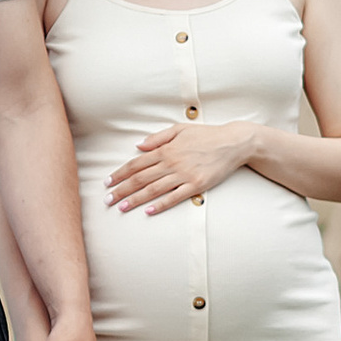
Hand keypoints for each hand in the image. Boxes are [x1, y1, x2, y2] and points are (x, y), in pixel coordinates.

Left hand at [107, 119, 251, 215]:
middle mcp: (172, 162)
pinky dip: (160, 205)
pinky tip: (148, 211)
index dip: (120, 173)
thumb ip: (158, 137)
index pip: (136, 163)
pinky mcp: (196, 185)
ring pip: (153, 189)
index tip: (107, 182)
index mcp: (166, 149)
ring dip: (136, 199)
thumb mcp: (179, 129)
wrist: (233, 142)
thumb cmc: (206, 134)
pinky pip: (175, 197)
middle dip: (121, 189)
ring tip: (122, 208)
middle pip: (140, 178)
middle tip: (107, 200)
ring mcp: (184, 175)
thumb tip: (138, 145)